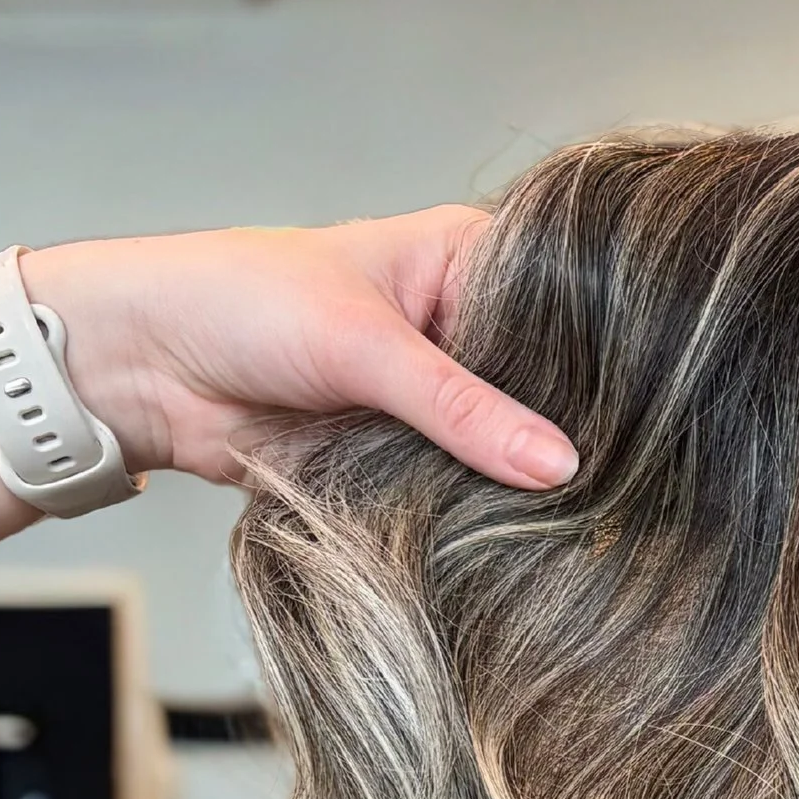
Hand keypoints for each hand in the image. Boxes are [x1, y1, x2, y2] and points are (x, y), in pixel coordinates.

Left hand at [24, 210, 577, 490]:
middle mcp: (465, 330)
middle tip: (630, 476)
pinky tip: (531, 537)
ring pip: (510, 448)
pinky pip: (467, 494)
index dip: (606, 352)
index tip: (653, 404)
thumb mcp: (362, 344)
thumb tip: (556, 467)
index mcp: (469, 262)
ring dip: (525, 483)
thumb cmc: (240, 303)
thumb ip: (460, 409)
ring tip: (592, 515)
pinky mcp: (412, 460)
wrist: (144, 369)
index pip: (566, 303)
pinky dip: (484, 515)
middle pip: (548, 387)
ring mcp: (441, 401)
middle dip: (570, 430)